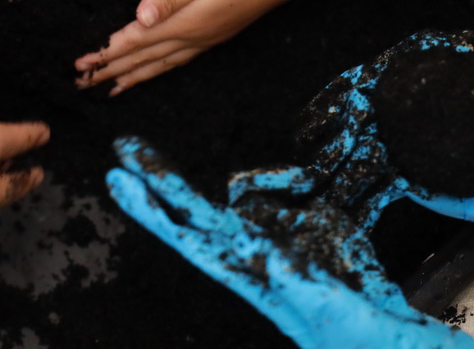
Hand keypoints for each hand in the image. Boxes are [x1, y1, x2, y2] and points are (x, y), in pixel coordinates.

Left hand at [75, 0, 296, 94]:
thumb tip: (137, 19)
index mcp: (183, 22)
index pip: (133, 42)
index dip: (104, 54)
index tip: (78, 66)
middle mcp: (192, 37)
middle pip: (142, 60)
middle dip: (110, 72)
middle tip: (80, 86)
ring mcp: (205, 38)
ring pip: (159, 64)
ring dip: (133, 76)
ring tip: (111, 89)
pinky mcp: (216, 33)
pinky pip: (177, 60)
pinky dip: (158, 69)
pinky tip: (155, 69)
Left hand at [107, 137, 473, 348]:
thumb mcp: (353, 326)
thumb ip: (310, 295)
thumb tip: (269, 263)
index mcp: (270, 290)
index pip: (202, 245)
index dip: (160, 213)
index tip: (120, 180)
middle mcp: (271, 269)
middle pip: (206, 220)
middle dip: (165, 183)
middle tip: (124, 147)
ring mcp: (296, 253)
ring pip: (249, 204)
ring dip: (247, 182)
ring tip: (252, 176)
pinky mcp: (328, 241)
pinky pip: (302, 200)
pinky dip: (296, 182)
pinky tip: (305, 181)